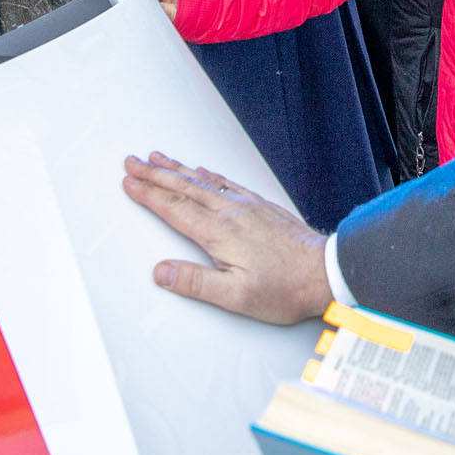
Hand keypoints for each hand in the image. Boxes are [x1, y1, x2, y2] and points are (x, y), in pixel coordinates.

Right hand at [121, 152, 332, 323]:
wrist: (325, 272)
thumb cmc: (285, 288)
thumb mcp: (236, 297)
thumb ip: (196, 283)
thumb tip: (161, 272)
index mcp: (220, 232)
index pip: (175, 208)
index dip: (149, 195)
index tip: (129, 183)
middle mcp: (231, 212)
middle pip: (184, 187)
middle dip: (155, 173)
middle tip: (132, 161)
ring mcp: (247, 206)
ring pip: (203, 181)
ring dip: (176, 169)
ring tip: (157, 158)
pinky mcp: (260, 206)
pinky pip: (226, 182)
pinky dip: (207, 175)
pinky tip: (201, 171)